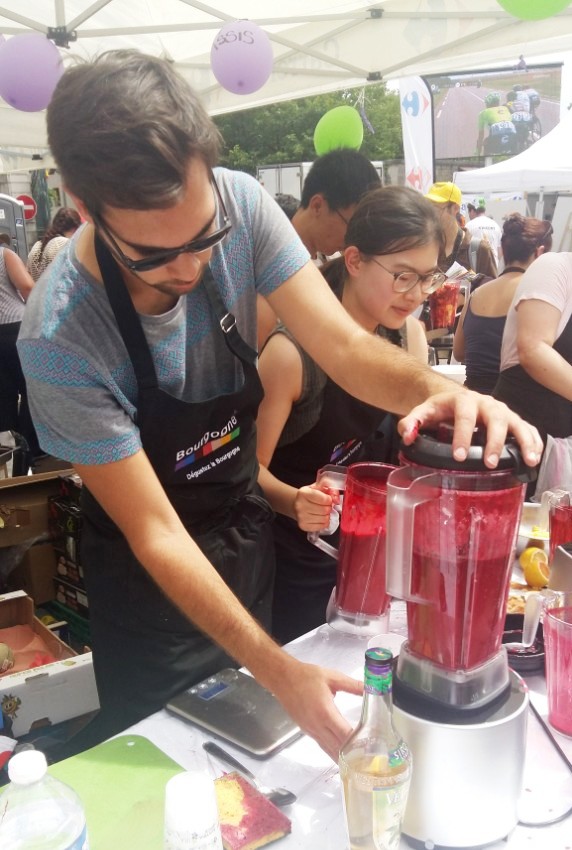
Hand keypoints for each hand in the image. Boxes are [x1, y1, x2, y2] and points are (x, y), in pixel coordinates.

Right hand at [272, 659, 362, 760]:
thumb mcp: (332, 677)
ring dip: (342, 758)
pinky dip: (332, 752)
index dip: (358, 743)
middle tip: (369, 761)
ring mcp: (311, 730)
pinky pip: (322, 745)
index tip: (371, 747)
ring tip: (357, 766)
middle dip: (353, 755)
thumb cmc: (306, 676)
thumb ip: (352, 685)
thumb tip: (370, 689)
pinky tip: (340, 755)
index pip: (345, 734)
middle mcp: (318, 725)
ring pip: (329, 750)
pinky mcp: (306, 731)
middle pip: (338, 747)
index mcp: (325, 712)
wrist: (283, 678)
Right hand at [293, 483, 335, 531]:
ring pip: (324, 519)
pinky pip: (322, 526)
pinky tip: (320, 518)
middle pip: (325, 510)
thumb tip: (336, 499)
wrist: (297, 505)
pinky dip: (324, 522)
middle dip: (329, 507)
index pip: (324, 499)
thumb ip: (330, 489)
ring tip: (323, 512)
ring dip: (327, 515)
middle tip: (326, 506)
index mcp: (304, 493)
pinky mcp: (304, 526)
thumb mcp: (319, 487)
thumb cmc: (310, 496)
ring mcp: (301, 517)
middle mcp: (300, 505)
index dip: (330, 500)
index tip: (328, 499)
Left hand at [398, 390, 542, 468]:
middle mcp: (486, 403)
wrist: (453, 399)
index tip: (459, 456)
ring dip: (523, 441)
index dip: (462, 435)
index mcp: (463, 400)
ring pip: (517, 422)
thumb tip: (408, 435)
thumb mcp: (424, 412)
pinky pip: (527, 428)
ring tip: (528, 460)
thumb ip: (412, 422)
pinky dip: (533, 441)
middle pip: (496, 418)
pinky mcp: (512, 419)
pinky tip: (534, 457)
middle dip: (495, 441)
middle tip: (490, 463)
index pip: (464, 416)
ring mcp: (502, 410)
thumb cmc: (440, 409)